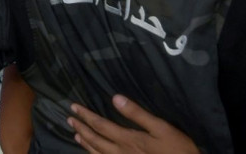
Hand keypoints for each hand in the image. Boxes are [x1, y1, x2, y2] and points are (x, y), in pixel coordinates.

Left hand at [68, 95, 198, 153]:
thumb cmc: (176, 148)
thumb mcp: (161, 127)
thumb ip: (137, 113)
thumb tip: (116, 98)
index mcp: (127, 139)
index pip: (100, 125)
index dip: (86, 116)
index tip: (74, 107)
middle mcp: (120, 152)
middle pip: (95, 139)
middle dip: (81, 127)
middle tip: (69, 118)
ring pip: (97, 153)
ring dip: (85, 142)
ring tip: (75, 134)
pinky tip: (92, 152)